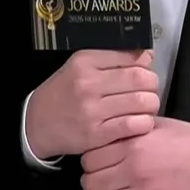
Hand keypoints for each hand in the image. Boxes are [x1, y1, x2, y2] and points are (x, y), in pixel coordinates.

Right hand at [25, 50, 159, 159]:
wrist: (36, 124)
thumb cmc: (64, 92)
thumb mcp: (81, 66)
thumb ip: (113, 58)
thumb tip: (148, 55)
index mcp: (85, 61)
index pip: (131, 56)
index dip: (145, 64)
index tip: (145, 71)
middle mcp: (88, 84)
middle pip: (140, 78)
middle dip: (152, 84)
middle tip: (149, 90)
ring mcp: (92, 111)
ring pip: (141, 102)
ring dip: (151, 104)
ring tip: (146, 106)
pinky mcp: (96, 135)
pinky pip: (133, 125)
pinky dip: (144, 123)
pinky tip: (140, 122)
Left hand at [80, 117, 189, 189]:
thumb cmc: (188, 143)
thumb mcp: (158, 127)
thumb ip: (130, 129)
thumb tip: (108, 131)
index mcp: (133, 145)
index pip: (90, 157)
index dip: (92, 160)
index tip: (99, 160)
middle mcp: (133, 169)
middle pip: (90, 181)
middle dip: (94, 179)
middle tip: (103, 177)